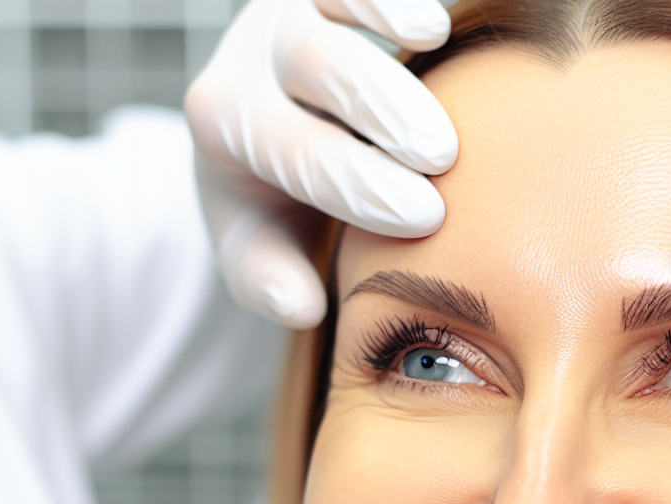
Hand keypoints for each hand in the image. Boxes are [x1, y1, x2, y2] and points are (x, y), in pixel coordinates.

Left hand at [185, 0, 458, 328]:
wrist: (257, 130)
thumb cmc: (265, 201)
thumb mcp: (254, 252)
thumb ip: (269, 282)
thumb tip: (303, 306)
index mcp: (223, 120)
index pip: (297, 152)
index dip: (362, 186)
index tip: (424, 220)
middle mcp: (251, 54)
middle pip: (316, 66)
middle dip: (383, 113)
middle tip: (442, 160)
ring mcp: (288, 10)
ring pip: (337, 7)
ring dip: (397, 54)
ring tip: (447, 106)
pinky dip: (393, 1)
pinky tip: (434, 30)